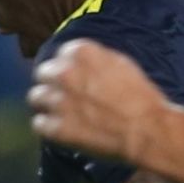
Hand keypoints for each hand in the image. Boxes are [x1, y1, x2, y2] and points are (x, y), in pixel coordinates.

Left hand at [30, 39, 183, 165]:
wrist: (147, 130)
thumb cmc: (141, 97)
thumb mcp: (120, 64)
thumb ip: (95, 60)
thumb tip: (81, 64)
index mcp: (80, 52)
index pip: (60, 55)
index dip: (68, 68)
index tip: (76, 79)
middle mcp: (64, 73)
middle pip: (43, 74)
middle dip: (54, 84)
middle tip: (67, 97)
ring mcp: (57, 101)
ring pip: (35, 98)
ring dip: (47, 104)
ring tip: (62, 114)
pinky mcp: (56, 128)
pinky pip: (38, 124)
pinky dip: (48, 127)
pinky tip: (62, 129)